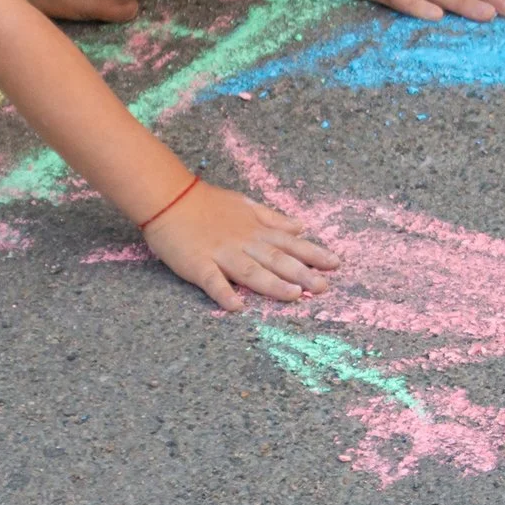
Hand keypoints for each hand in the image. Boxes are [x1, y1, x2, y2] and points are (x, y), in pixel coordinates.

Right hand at [141, 179, 342, 310]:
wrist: (168, 198)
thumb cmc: (207, 203)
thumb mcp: (245, 204)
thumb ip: (273, 219)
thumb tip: (300, 226)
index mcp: (255, 230)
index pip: (290, 243)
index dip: (313, 253)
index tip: (336, 264)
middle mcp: (243, 243)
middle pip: (277, 260)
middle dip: (302, 273)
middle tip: (323, 287)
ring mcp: (221, 254)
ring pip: (251, 271)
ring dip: (273, 284)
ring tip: (294, 296)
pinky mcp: (198, 265)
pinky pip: (213, 281)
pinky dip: (224, 293)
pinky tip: (237, 306)